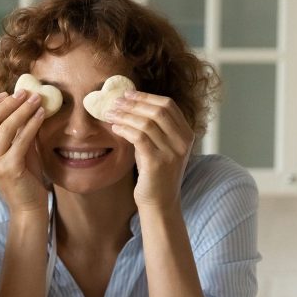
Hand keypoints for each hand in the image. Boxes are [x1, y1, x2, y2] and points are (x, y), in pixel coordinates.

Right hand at [0, 90, 47, 214]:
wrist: (28, 206)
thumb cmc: (24, 177)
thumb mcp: (16, 149)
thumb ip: (16, 130)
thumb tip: (27, 102)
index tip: (5, 94)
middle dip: (7, 103)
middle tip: (24, 92)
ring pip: (4, 128)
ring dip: (22, 110)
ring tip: (36, 99)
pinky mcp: (9, 169)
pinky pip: (21, 139)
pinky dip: (32, 124)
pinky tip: (41, 115)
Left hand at [105, 90, 193, 210]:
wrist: (159, 202)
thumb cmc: (155, 174)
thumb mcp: (159, 146)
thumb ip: (152, 128)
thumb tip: (129, 104)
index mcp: (186, 134)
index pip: (168, 105)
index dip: (146, 97)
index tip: (127, 94)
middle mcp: (183, 141)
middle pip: (158, 110)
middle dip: (134, 103)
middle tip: (115, 102)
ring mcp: (172, 152)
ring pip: (147, 122)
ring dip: (125, 115)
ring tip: (110, 114)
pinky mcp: (158, 163)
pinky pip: (139, 137)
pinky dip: (125, 129)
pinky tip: (114, 128)